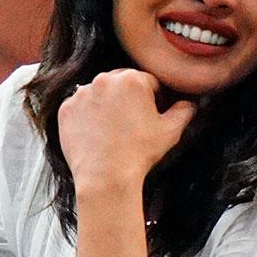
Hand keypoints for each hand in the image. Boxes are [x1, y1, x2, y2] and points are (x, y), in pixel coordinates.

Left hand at [59, 69, 195, 192]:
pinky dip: (87, 116)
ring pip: (99, 93)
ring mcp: (81, 94)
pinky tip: (96, 133)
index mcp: (132, 79)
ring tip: (113, 129)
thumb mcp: (170, 131)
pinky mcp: (66, 109)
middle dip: (129, 98)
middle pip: (122, 83)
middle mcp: (104, 80)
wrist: (105, 177)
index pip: (149, 82)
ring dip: (107, 104)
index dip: (154, 99)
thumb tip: (190, 103)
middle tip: (132, 123)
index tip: (152, 115)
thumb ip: (184, 111)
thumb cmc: (139, 154)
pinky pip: (79, 107)